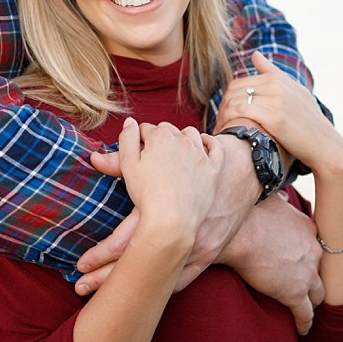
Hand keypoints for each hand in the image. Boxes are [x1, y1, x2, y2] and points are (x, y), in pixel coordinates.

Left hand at [76, 125, 259, 295]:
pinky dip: (162, 292)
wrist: (241, 173)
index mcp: (166, 212)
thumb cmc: (195, 163)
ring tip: (102, 301)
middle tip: (79, 288)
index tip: (79, 266)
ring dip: (131, 292)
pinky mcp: (209, 255)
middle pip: (139, 265)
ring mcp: (197, 248)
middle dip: (106, 279)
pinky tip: (141, 303)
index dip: (100, 255)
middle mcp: (181, 235)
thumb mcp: (162, 159)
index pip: (127, 241)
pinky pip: (182, 281)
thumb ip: (126, 162)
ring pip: (159, 278)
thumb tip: (94, 160)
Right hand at [117, 119, 215, 244]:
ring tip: (175, 151)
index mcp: (160, 136)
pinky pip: (215, 147)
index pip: (146, 129)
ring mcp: (200, 153)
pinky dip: (209, 143)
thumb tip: (130, 122)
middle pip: (168, 130)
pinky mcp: (213, 168)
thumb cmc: (147, 194)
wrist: (172, 220)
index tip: (138, 152)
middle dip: (160, 138)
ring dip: (182, 138)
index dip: (139, 140)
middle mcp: (182, 140)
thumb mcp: (128, 165)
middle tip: (154, 155)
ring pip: (191, 134)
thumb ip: (127, 139)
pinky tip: (202, 145)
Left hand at [218, 52, 342, 178]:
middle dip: (222, 108)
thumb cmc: (308, 121)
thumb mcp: (293, 91)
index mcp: (278, 77)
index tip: (226, 117)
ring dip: (222, 117)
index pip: (239, 82)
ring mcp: (276, 99)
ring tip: (222, 131)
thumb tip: (254, 54)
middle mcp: (276, 84)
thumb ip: (272, 72)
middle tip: (220, 126)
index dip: (228, 100)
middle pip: (233, 91)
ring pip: (234, 100)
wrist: (325, 145)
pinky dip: (228, 121)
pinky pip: (239, 111)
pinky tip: (228, 134)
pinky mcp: (274, 116)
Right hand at [219, 192, 324, 333]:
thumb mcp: (271, 199)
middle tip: (306, 288)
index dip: (308, 257)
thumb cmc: (249, 214)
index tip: (301, 262)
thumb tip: (280, 198)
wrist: (241, 234)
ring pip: (318, 295)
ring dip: (312, 302)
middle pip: (320, 272)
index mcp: (309, 230)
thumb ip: (280, 202)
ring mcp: (307, 274)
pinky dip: (305, 323)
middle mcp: (314, 251)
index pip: (314, 247)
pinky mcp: (295, 294)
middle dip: (314, 280)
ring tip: (306, 310)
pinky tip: (302, 330)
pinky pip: (305, 314)